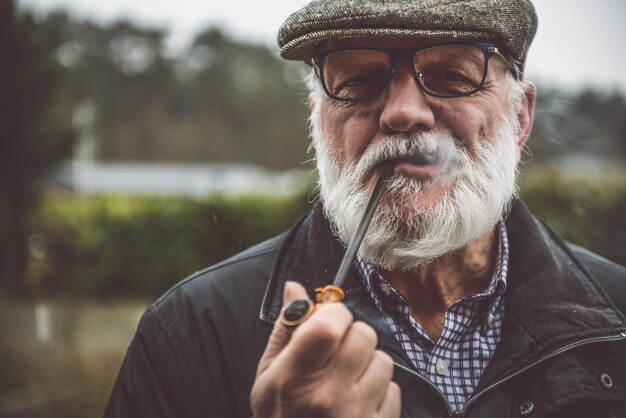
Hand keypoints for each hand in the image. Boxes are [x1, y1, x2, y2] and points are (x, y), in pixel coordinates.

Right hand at [250, 281, 400, 417]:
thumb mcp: (268, 375)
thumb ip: (285, 329)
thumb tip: (296, 289)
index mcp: (295, 376)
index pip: (331, 323)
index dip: (335, 313)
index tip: (329, 321)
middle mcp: (329, 394)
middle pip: (364, 334)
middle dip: (353, 336)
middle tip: (338, 352)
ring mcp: (357, 414)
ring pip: (383, 360)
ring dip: (368, 365)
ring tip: (348, 381)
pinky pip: (394, 391)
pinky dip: (380, 392)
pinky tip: (359, 403)